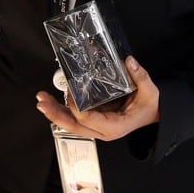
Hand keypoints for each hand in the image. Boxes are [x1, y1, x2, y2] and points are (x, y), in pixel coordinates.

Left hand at [34, 56, 159, 141]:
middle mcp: (102, 130)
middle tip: (42, 102)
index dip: (76, 108)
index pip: (90, 120)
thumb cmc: (149, 106)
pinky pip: (74, 119)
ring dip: (55, 113)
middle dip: (56, 114)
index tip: (70, 94)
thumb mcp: (150, 92)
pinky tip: (51, 101)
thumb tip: (129, 62)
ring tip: (42, 100)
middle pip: (74, 127)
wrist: (151, 114)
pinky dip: (61, 111)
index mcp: (115, 126)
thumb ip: (140, 77)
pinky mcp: (93, 120)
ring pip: (71, 124)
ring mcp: (96, 127)